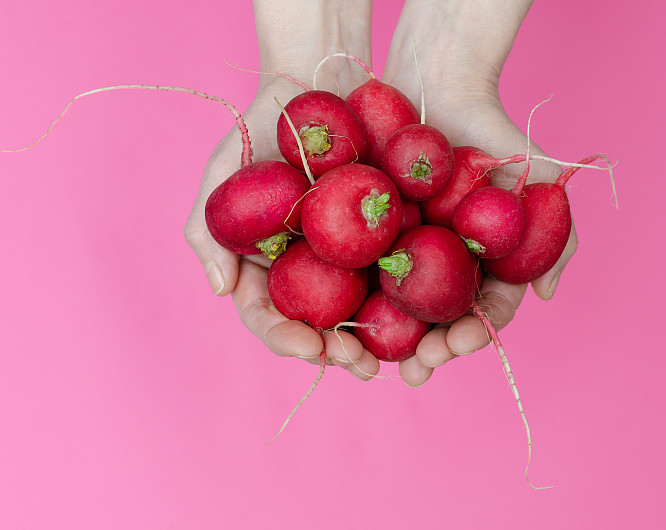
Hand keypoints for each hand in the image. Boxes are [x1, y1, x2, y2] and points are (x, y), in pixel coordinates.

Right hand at [184, 1, 380, 379]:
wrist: (320, 85)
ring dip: (378, 341)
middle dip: (338, 352)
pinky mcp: (388, 236)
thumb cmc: (262, 126)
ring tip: (399, 359)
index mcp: (267, 266)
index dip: (287, 338)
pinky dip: (411, 299)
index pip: (270, 315)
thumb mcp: (223, 170)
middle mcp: (309, 269)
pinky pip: (401, 273)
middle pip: (320, 326)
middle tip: (359, 365)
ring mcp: (349, 256)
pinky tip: (428, 318)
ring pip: (363, 311)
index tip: (310, 349)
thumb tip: (220, 290)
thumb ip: (208, 229)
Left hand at [381, 0, 576, 385]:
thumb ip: (556, 236)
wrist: (437, 80)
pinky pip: (355, 269)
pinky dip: (348, 296)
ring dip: (385, 339)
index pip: (479, 310)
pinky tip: (337, 319)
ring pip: (392, 305)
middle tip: (413, 370)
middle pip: (434, 319)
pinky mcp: (367, 229)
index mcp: (482, 261)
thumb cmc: (491, 128)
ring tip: (370, 360)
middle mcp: (443, 261)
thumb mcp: (536, 179)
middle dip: (426, 350)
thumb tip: (547, 296)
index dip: (470, 335)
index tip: (453, 347)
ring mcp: (404, 247)